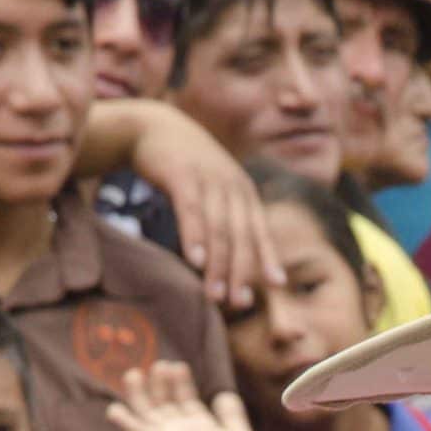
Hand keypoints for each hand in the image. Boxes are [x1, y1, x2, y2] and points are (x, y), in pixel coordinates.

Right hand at [79, 99, 284, 307]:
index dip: (268, 257)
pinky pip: (190, 210)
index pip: (260, 230)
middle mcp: (231, 185)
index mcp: (244, 192)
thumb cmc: (188, 170)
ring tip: (214, 295)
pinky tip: (194, 261)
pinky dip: (194, 237)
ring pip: (217, 229)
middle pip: (241, 235)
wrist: (154, 127)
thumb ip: (230, 220)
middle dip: (241, 272)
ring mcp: (208, 178)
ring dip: (217, 264)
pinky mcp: (181, 174)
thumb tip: (243, 264)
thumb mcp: (216, 191)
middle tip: (240, 304)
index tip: (277, 286)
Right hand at [107, 362, 257, 430]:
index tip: (178, 366)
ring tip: (134, 374)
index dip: (181, 383)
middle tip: (159, 364)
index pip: (186, 400)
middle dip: (160, 384)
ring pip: (149, 414)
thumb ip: (232, 414)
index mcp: (200, 428)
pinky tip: (113, 410)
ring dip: (139, 395)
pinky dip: (126, 423)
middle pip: (165, 404)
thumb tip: (222, 395)